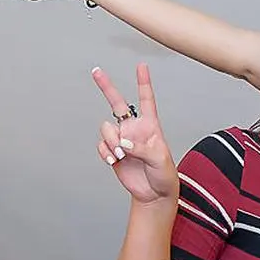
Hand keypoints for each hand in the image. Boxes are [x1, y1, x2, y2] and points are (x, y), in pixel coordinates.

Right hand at [92, 64, 178, 205]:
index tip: (141, 65)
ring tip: (121, 155)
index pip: (147, 100)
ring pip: (106, 128)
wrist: (154, 193)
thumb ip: (142, 148)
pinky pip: (101, 145)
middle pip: (117, 103)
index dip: (143, 83)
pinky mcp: (112, 152)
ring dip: (111, 141)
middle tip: (96, 71)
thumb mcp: (159, 160)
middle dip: (106, 87)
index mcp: (151, 126)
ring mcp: (121, 139)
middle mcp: (134, 128)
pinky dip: (105, 152)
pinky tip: (115, 161)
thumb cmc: (164, 174)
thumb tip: (122, 143)